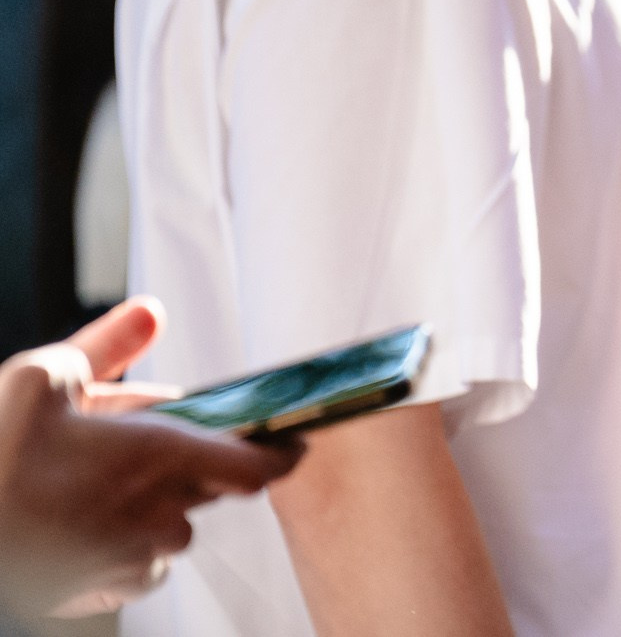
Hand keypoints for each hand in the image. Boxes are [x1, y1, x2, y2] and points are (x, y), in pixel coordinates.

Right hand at [0, 298, 303, 619]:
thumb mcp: (42, 379)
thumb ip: (108, 345)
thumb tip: (151, 312)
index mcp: (157, 459)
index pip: (256, 467)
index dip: (278, 454)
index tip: (290, 443)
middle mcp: (156, 517)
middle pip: (207, 492)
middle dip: (190, 468)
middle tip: (141, 449)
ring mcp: (127, 563)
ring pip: (170, 532)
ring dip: (153, 508)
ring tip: (96, 486)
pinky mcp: (96, 596)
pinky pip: (136, 569)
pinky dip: (123, 547)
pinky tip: (81, 525)